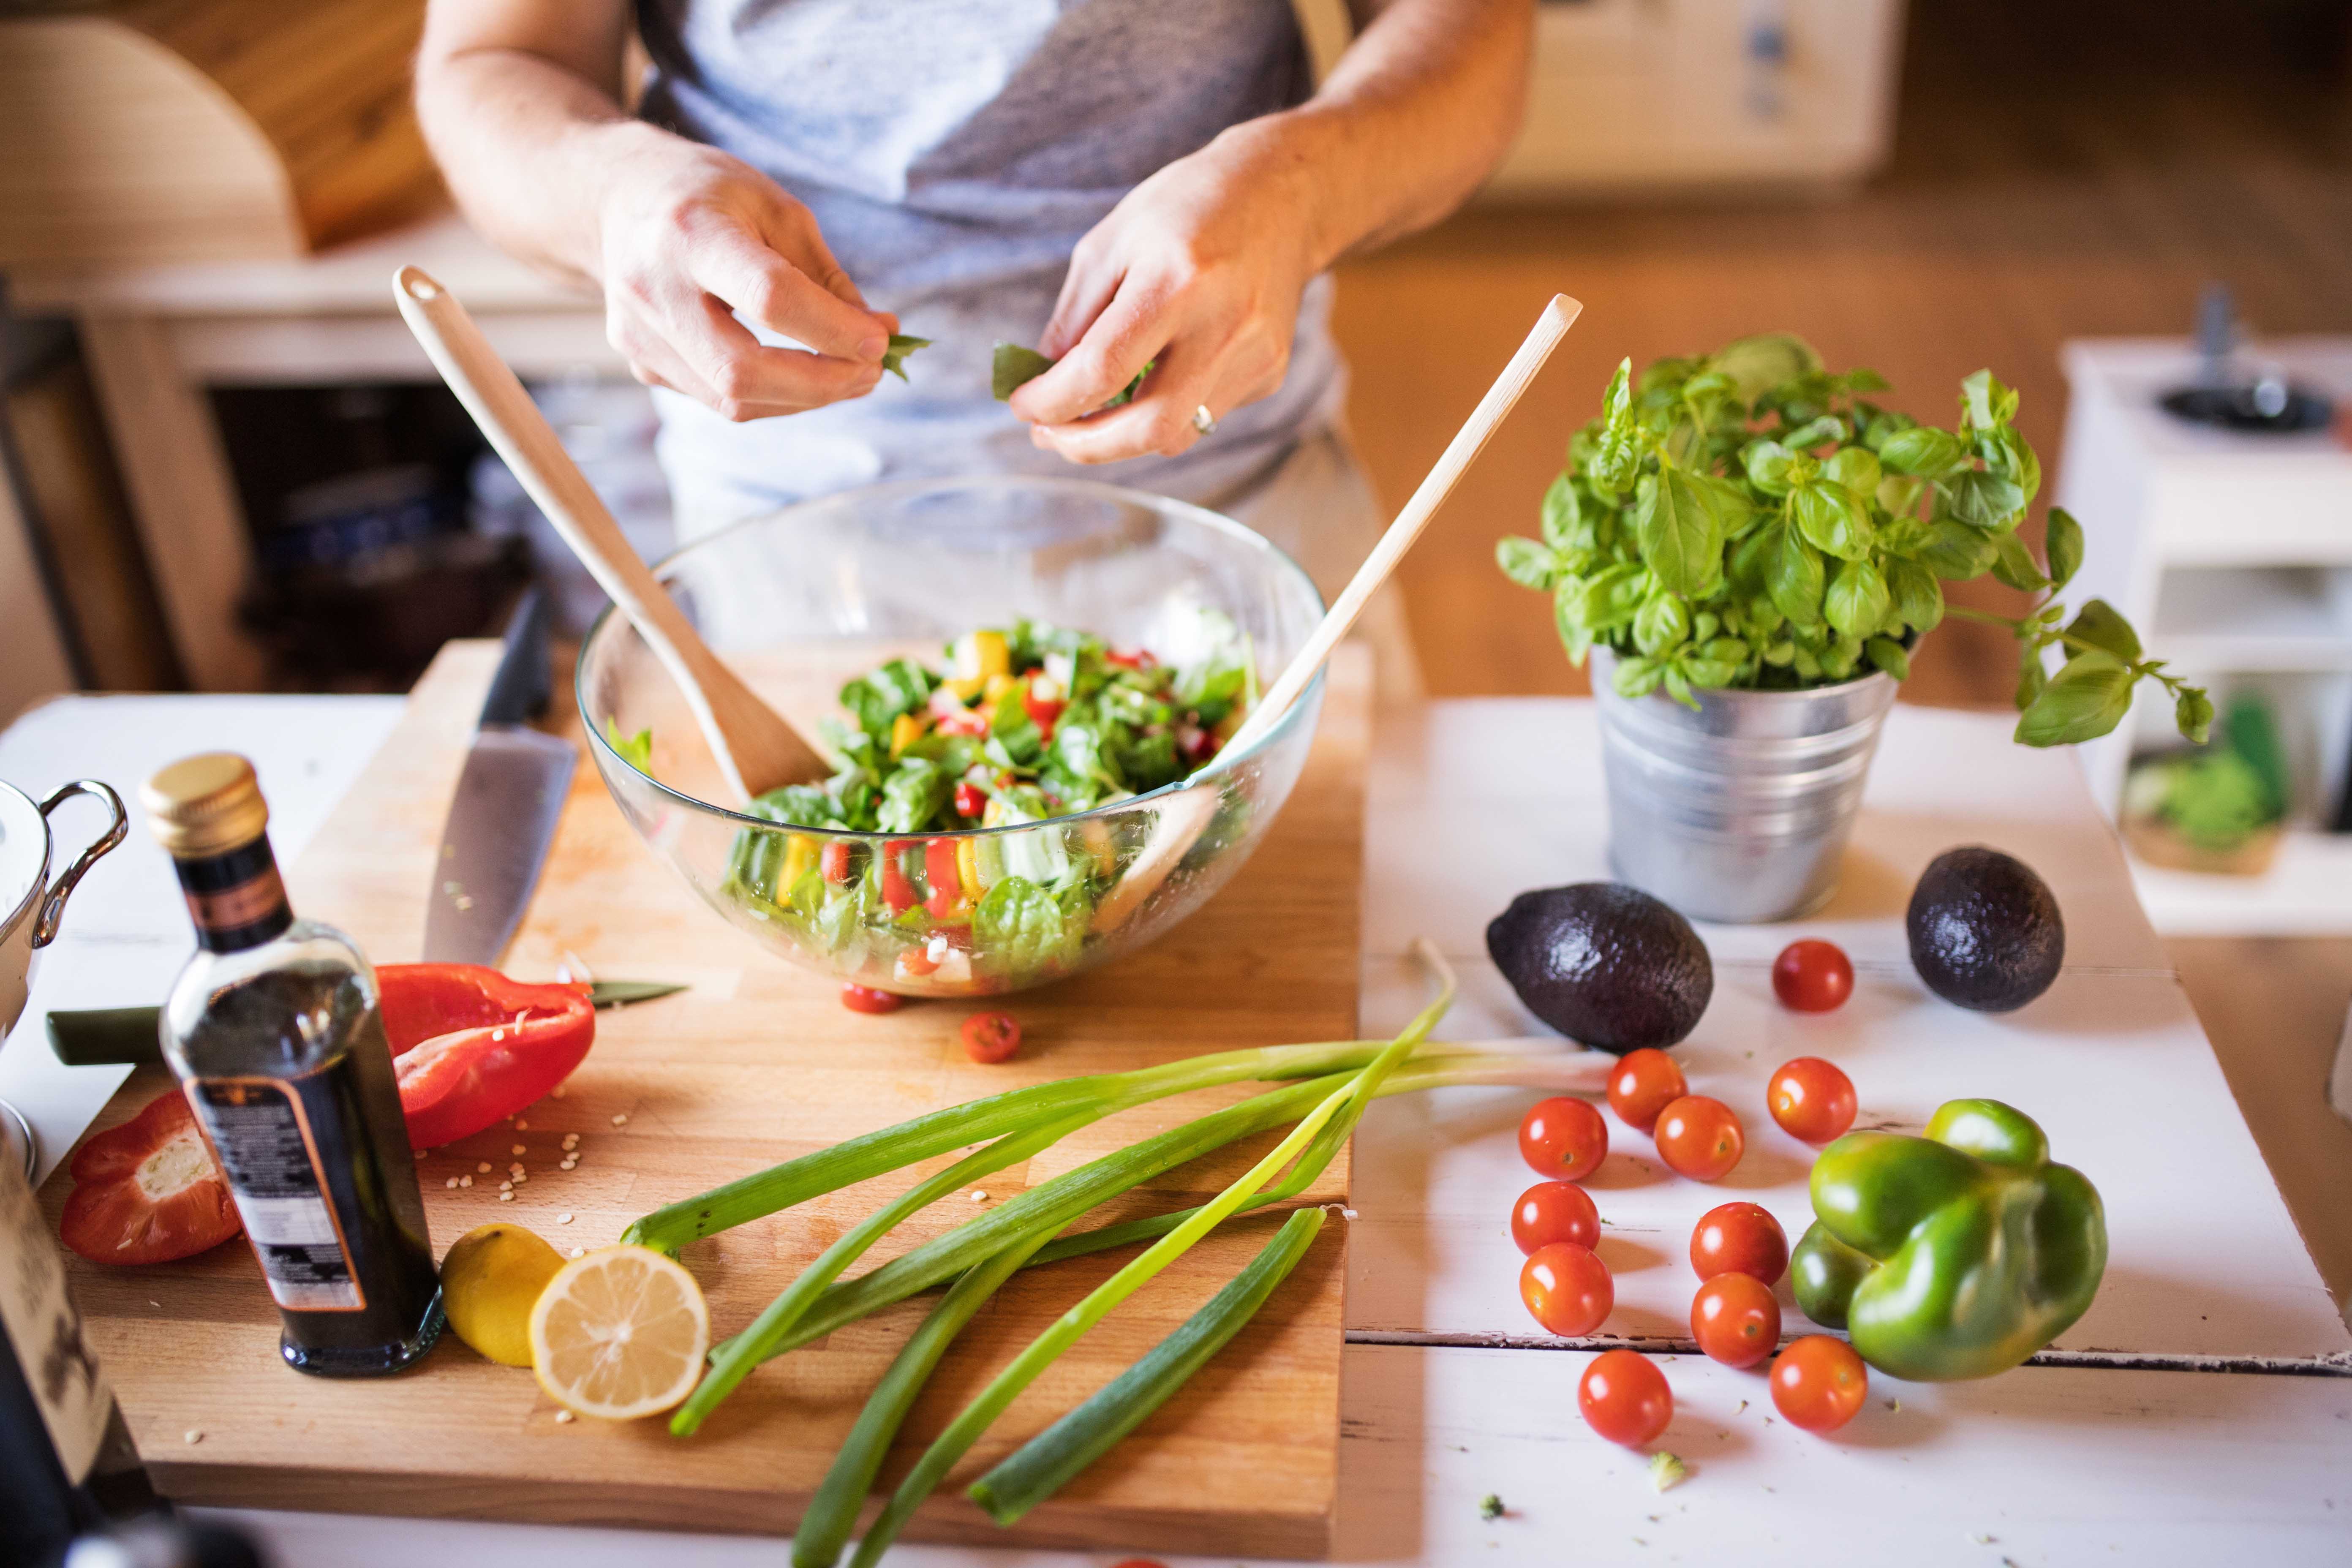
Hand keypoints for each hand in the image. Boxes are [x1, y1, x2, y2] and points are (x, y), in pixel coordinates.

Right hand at [593, 125, 895, 420]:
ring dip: (806, 397)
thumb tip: (878, 335)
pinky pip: (721, 400)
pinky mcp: (642, 365)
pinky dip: (774, 396)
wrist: (615, 199)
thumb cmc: (708, 195)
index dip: (831, 328)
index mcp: (688, 233)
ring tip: (850, 375)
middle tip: (873, 373)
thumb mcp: (775, 208)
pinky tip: (802, 373)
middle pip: (743, 371)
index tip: (881, 340)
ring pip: (734, 400)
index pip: (768, 297)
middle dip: (822, 383)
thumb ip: (825, 275)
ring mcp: (640, 336)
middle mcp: (653, 290)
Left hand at [1009, 124, 1323, 463]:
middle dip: (1086, 446)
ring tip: (1088, 415)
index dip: (1052, 401)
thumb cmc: (1185, 209)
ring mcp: (1254, 354)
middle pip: (1149, 428)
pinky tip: (1154, 376)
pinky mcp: (1269, 372)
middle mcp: (1223, 325)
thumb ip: (1075, 317)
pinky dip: (1163, 411)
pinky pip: (1202, 415)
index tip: (1023, 405)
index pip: (1103, 370)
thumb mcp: (1112, 242)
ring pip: (1176, 434)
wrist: (1282, 195)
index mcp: (1176, 281)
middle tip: (1048, 434)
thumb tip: (1043, 382)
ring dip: (1121, 438)